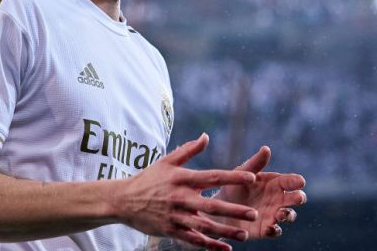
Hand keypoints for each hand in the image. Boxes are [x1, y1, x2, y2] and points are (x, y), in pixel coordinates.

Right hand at [115, 133, 258, 250]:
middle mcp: (180, 198)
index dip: (233, 177)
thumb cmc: (148, 178)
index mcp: (182, 179)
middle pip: (212, 205)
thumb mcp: (166, 161)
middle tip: (253, 213)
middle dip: (234, 211)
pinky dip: (209, 245)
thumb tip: (206, 136)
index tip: (251, 178)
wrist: (122, 200)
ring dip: (225, 231)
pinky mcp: (170, 230)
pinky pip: (193, 240)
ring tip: (244, 234)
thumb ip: (188, 150)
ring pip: (205, 226)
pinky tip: (225, 248)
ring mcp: (176, 216)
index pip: (212, 176)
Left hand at [213, 146, 305, 238]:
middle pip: (294, 198)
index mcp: (275, 183)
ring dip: (288, 215)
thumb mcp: (242, 173)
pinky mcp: (266, 229)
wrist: (220, 208)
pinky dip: (274, 230)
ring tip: (281, 213)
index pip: (289, 181)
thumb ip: (255, 163)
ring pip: (288, 215)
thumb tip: (266, 148)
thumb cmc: (234, 186)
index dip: (296, 181)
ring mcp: (273, 215)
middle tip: (299, 197)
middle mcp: (278, 199)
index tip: (300, 181)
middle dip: (299, 198)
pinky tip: (269, 228)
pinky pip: (275, 231)